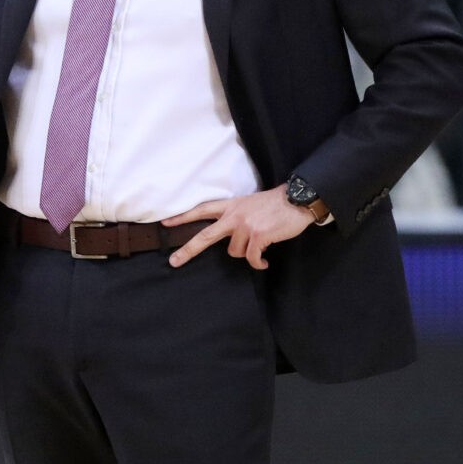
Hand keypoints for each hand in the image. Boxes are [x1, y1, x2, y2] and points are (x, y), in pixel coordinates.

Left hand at [161, 184, 315, 269]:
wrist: (297, 200)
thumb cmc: (274, 205)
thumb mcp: (249, 204)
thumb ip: (235, 216)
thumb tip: (228, 235)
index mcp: (230, 206)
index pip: (201, 210)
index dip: (183, 217)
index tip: (165, 223)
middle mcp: (234, 216)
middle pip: (205, 235)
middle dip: (188, 250)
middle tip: (173, 261)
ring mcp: (245, 226)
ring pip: (234, 252)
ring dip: (246, 253)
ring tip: (258, 248)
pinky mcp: (258, 236)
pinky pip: (252, 258)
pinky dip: (258, 263)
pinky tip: (264, 261)